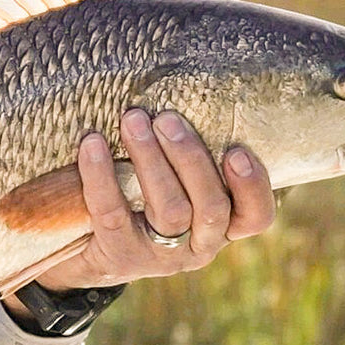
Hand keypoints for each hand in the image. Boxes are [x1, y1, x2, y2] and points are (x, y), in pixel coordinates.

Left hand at [35, 108, 275, 290]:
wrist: (89, 253)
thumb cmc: (142, 203)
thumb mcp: (175, 185)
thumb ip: (188, 157)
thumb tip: (187, 89)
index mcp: (222, 227)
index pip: (255, 217)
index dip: (253, 187)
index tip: (237, 151)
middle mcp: (199, 246)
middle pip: (211, 207)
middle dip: (190, 157)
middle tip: (166, 117)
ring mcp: (160, 256)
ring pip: (169, 210)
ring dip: (151, 160)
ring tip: (133, 120)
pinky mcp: (119, 255)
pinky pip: (112, 213)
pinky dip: (101, 175)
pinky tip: (92, 143)